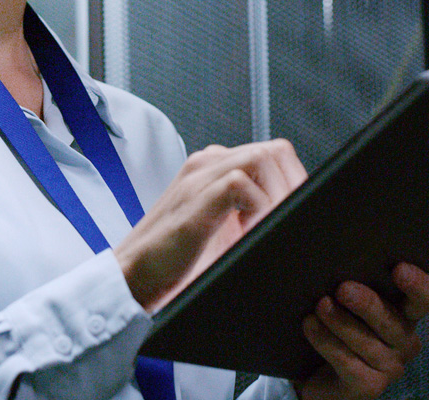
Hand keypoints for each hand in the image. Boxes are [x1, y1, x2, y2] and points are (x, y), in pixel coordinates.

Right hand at [115, 139, 306, 311]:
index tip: (298, 214)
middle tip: (289, 221)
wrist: (130, 278)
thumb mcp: (219, 231)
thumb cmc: (174, 261)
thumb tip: (292, 218)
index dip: (293, 182)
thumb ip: (246, 214)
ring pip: (262, 158)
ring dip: (277, 196)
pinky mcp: (195, 195)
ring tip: (268, 228)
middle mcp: (207, 164)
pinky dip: (257, 209)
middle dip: (293, 186)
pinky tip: (248, 234)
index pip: (273, 155)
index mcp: (213, 168)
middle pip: (275, 151)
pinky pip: (241, 183)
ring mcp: (199, 176)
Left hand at [300, 263, 428, 399]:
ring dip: (341, 322)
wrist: (318, 369)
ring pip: (367, 344)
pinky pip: (349, 364)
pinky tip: (311, 325)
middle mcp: (403, 341)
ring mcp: (388, 367)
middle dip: (368, 304)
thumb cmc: (338, 321)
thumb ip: (354, 279)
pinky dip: (327, 342)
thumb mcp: (349, 297)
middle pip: (394, 322)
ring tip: (320, 306)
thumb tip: (337, 254)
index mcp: (405, 313)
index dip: (417, 284)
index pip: (426, 298)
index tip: (398, 268)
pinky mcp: (367, 387)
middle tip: (343, 288)